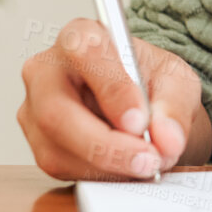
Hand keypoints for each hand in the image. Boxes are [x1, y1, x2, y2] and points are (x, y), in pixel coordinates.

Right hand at [18, 19, 211, 180]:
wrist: (143, 106)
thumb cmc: (152, 81)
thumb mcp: (177, 81)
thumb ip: (174, 105)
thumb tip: (166, 139)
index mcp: (80, 36)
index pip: (85, 52)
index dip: (111, 88)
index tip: (140, 120)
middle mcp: (46, 72)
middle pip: (56, 111)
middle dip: (105, 144)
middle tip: (148, 160)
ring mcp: (35, 111)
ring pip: (57, 148)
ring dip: (108, 165)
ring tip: (147, 165)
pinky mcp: (40, 145)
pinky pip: (63, 168)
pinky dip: (101, 175)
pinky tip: (127, 169)